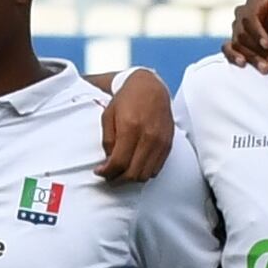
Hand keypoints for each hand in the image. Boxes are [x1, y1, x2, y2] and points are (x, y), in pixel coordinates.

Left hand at [97, 64, 173, 179]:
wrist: (151, 87)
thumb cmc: (127, 99)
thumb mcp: (109, 115)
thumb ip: (108, 140)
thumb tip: (109, 162)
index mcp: (131, 127)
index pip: (119, 162)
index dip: (107, 172)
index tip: (100, 172)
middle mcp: (148, 137)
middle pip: (133, 173)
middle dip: (118, 180)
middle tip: (109, 177)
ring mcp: (160, 142)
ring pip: (145, 175)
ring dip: (131, 179)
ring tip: (121, 173)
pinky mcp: (168, 144)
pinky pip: (156, 169)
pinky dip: (144, 172)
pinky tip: (134, 166)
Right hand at [219, 0, 267, 69]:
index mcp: (254, 2)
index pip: (250, 17)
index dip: (257, 32)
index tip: (267, 45)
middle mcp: (242, 13)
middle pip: (243, 34)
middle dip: (258, 50)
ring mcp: (236, 28)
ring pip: (237, 44)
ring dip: (252, 57)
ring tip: (265, 68)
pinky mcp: (234, 42)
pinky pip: (227, 49)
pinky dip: (233, 56)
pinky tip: (243, 63)